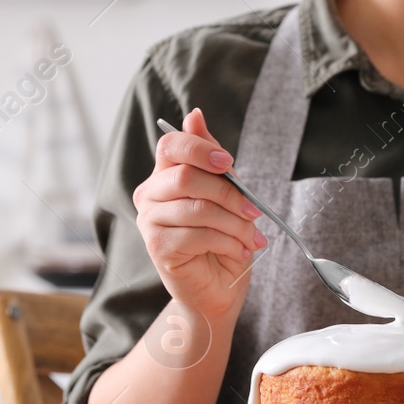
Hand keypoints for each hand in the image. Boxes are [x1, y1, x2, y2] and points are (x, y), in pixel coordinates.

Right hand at [132, 107, 267, 321]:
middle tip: (254, 210)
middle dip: (228, 192)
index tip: (228, 162)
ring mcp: (149, 222)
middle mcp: (149, 195)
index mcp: (164, 175)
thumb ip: (211, 158)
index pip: (170, 144)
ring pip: (197, 208)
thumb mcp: (225, 193)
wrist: (218, 288)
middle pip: (185, 176)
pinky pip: (198, 235)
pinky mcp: (157, 248)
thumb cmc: (222, 239)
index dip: (199, 148)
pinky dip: (229, 242)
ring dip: (235, 223)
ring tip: (251, 237)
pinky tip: (239, 250)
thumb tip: (195, 115)